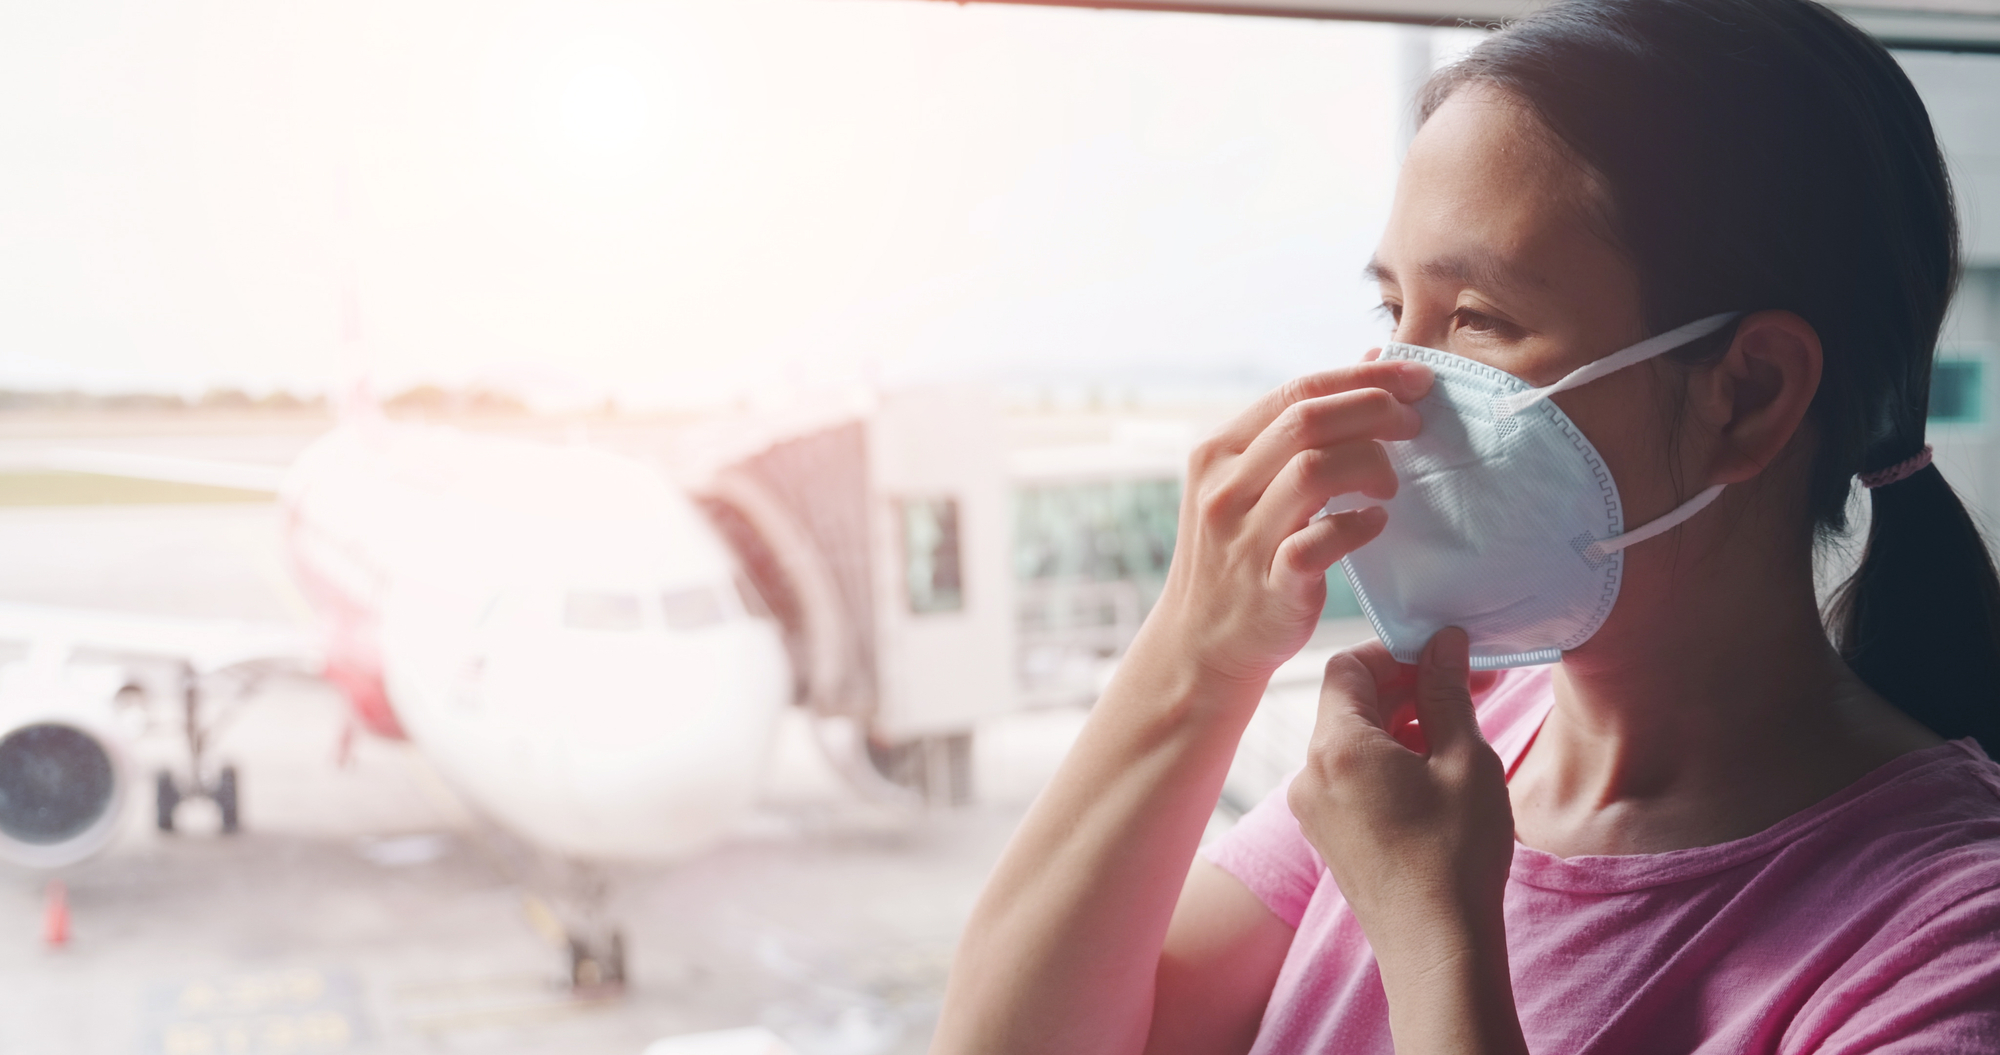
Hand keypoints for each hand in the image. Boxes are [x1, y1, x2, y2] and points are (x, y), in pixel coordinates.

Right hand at [1140, 361, 1430, 690]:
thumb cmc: (1241, 553)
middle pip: (1308, 421)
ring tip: (1390, 483)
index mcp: (1218, 451)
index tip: (1416, 380)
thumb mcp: (1250, 482)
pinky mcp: (1269, 584)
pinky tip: (1375, 523)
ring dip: (1370, 466)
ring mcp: (1243, 536)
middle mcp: (1223, 487)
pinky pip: (1321, 541)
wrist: (1201, 642)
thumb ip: (1301, 428)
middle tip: (1415, 426)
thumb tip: (1374, 360)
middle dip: (1375, 411)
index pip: (1298, 390)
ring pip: (1315, 471)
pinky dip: (1359, 526)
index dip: (1365, 377)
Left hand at [1287, 629, 1512, 965]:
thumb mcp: (1464, 759)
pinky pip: (1349, 778)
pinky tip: (1433, 775)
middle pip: (1348, 703)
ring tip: (1457, 733)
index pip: (1348, 665)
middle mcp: (1309, 774)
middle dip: (1405, 687)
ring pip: (1351, 741)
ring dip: (1399, 725)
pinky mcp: (1327, 836)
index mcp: (1335, 746)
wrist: (1436, 949)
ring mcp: (1313, 809)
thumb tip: (1443, 642)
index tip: (1445, 655)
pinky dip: (1386, 762)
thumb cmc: (1455, 856)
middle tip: (1466, 686)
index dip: (1397, 651)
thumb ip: (1447, 691)